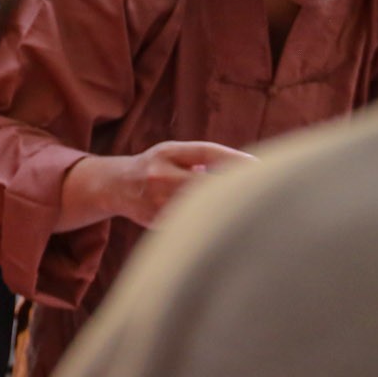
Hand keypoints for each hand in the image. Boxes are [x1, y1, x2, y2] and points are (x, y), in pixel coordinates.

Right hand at [120, 140, 256, 226]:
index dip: (234, 158)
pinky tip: (221, 224)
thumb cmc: (155, 166)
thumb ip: (200, 158)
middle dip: (233, 186)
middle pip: (207, 183)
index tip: (259, 165)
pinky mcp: (156, 220)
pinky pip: (188, 221)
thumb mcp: (172, 153)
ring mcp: (157, 200)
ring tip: (247, 209)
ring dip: (223, 207)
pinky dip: (207, 221)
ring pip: (200, 206)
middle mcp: (160, 175)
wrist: (116, 186)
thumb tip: (240, 168)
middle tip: (262, 190)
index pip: (207, 152)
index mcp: (167, 153)